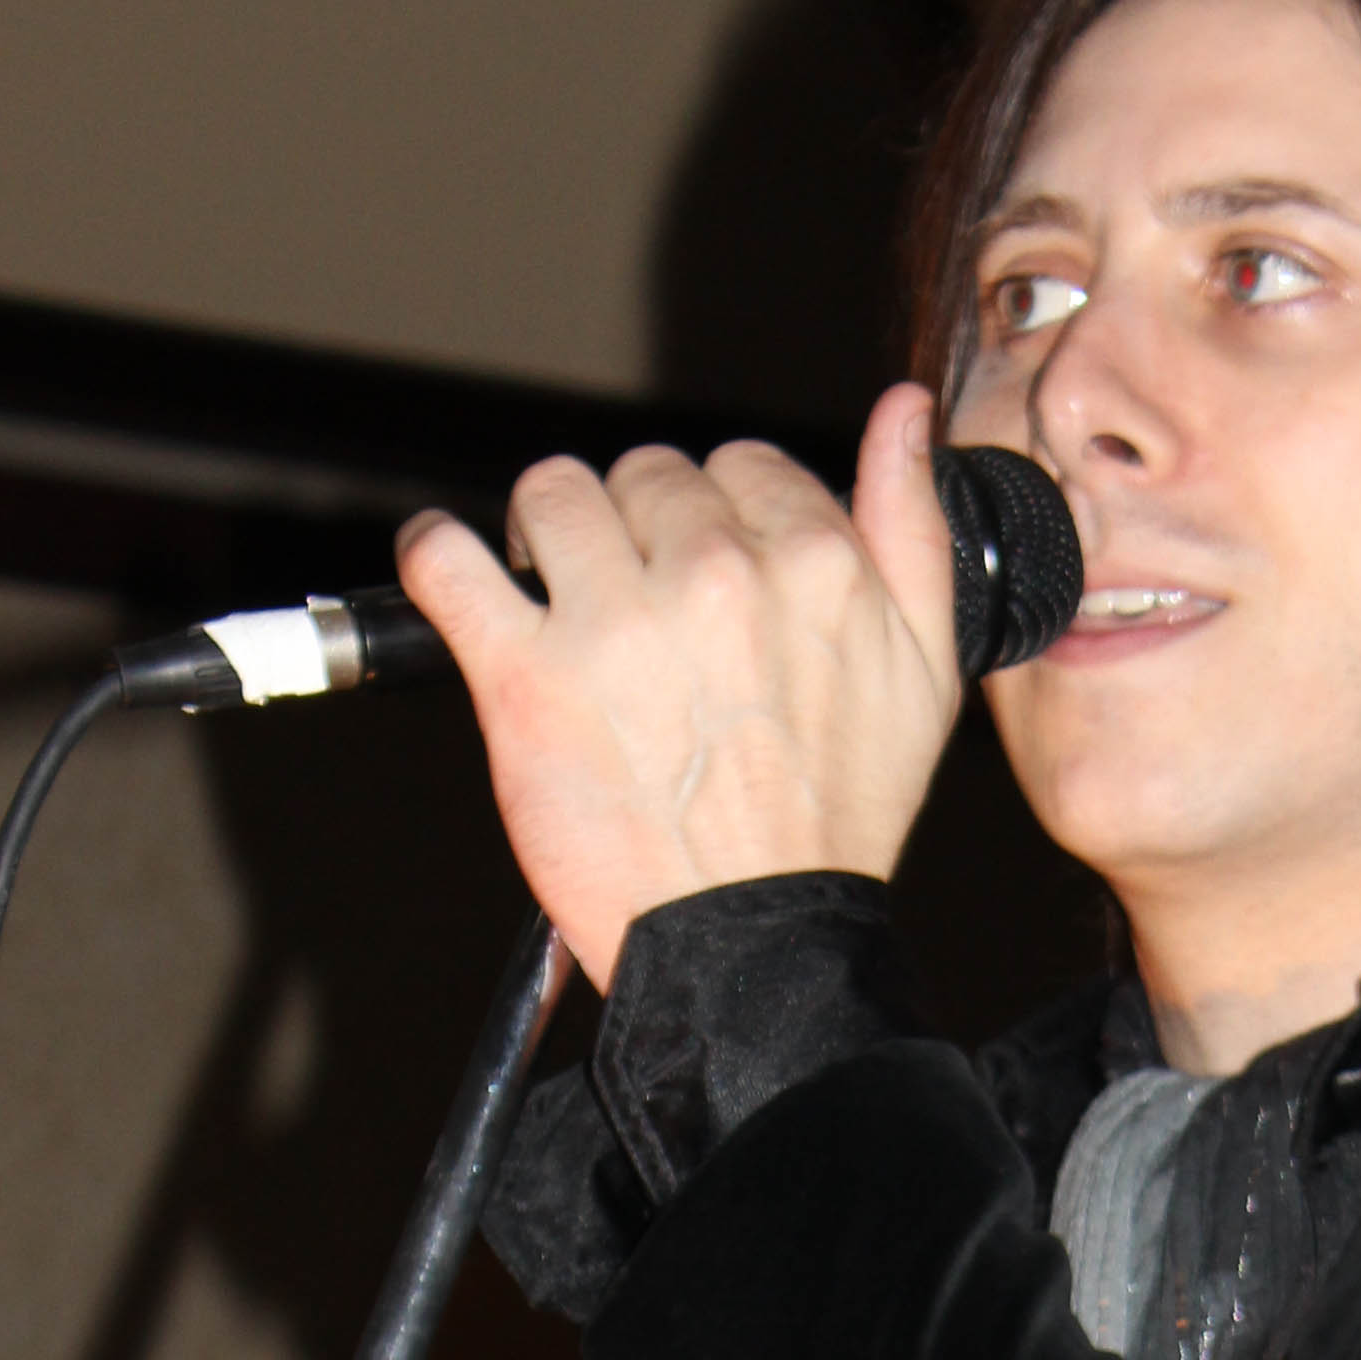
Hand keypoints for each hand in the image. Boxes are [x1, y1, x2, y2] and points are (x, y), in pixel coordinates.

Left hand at [396, 382, 962, 993]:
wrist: (756, 946)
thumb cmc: (838, 824)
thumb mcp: (924, 676)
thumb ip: (913, 531)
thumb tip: (905, 413)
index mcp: (814, 564)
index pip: (739, 467)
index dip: (717, 521)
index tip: (703, 579)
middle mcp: (714, 577)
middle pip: (644, 477)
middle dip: (634, 532)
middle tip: (634, 612)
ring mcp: (613, 623)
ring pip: (553, 494)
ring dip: (548, 537)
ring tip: (558, 602)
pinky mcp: (525, 675)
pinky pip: (448, 558)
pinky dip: (437, 555)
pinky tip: (455, 574)